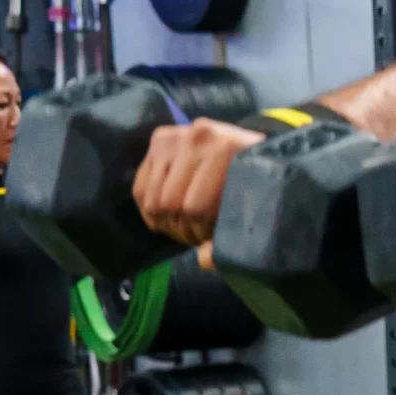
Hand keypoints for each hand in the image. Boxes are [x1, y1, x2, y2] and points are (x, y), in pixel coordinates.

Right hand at [132, 117, 261, 246]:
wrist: (252, 150)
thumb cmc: (255, 184)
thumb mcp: (255, 208)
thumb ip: (233, 237)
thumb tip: (203, 258)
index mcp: (227, 151)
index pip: (196, 207)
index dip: (200, 232)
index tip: (210, 238)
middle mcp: (199, 138)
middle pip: (170, 204)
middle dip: (182, 230)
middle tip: (196, 235)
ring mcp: (176, 136)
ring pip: (153, 199)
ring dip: (166, 223)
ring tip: (185, 225)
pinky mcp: (160, 139)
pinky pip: (140, 188)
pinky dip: (150, 211)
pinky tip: (168, 216)